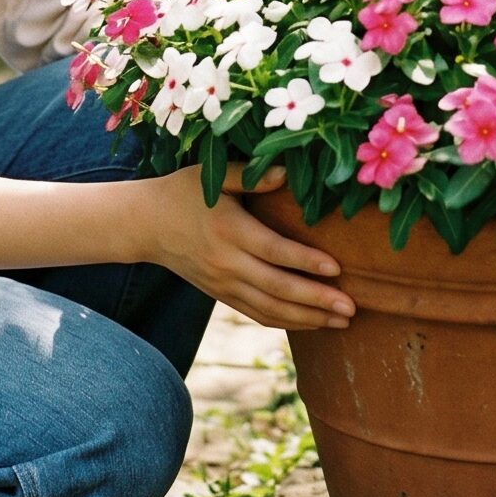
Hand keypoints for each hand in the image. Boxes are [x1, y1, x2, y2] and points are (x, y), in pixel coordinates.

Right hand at [142, 164, 354, 330]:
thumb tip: (285, 173)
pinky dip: (286, 322)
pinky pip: (257, 314)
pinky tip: (312, 324)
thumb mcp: (211, 175)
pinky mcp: (221, 295)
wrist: (144, 225)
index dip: (306, 261)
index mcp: (229, 230)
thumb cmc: (182, 192)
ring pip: (270, 308)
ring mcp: (224, 284)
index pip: (274, 251)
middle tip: (351, 308)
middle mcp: (227, 263)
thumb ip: (249, 175)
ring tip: (342, 321)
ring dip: (308, 318)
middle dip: (316, 300)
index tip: (337, 269)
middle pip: (277, 287)